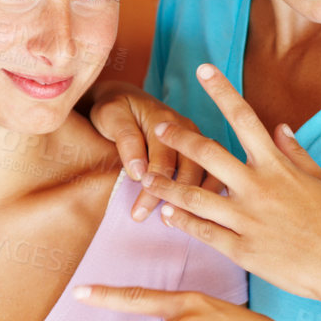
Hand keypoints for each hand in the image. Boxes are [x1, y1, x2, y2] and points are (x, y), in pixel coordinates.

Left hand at [89, 82, 211, 221]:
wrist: (121, 97)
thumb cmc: (113, 109)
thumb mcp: (111, 115)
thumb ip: (126, 139)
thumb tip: (138, 171)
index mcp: (165, 120)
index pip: (163, 161)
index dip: (153, 189)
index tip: (139, 211)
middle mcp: (187, 130)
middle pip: (190, 169)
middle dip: (175, 199)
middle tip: (160, 223)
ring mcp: (196, 141)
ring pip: (207, 173)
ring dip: (196, 199)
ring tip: (176, 222)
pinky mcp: (198, 151)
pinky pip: (209, 174)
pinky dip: (205, 195)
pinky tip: (193, 214)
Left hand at [137, 64, 320, 304]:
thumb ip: (297, 153)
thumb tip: (281, 127)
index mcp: (277, 166)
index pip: (244, 118)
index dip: (222, 91)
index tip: (204, 69)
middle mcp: (257, 188)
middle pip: (207, 154)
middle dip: (179, 138)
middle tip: (159, 127)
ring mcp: (247, 220)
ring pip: (194, 197)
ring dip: (166, 186)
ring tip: (146, 178)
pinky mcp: (242, 250)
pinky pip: (204, 232)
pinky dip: (183, 222)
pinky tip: (168, 215)